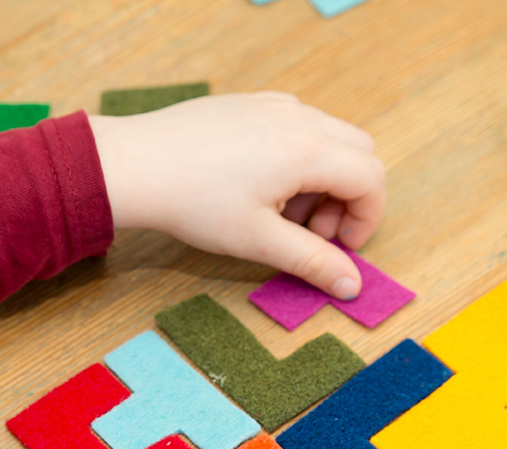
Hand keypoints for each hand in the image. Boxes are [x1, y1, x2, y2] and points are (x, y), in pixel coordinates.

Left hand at [89, 92, 385, 298]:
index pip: (371, 178)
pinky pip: (297, 125)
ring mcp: (272, 105)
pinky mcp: (249, 103)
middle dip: (348, 197)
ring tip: (280, 213)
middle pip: (358, 152)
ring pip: (329, 137)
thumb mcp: (259, 241)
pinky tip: (259, 184)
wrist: (135, 165)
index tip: (340, 248)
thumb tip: (351, 286)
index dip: (367, 219)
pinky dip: (298, 157)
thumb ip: (312, 261)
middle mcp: (298, 118)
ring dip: (323, 179)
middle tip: (311, 232)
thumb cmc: (194, 203)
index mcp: (307, 150)